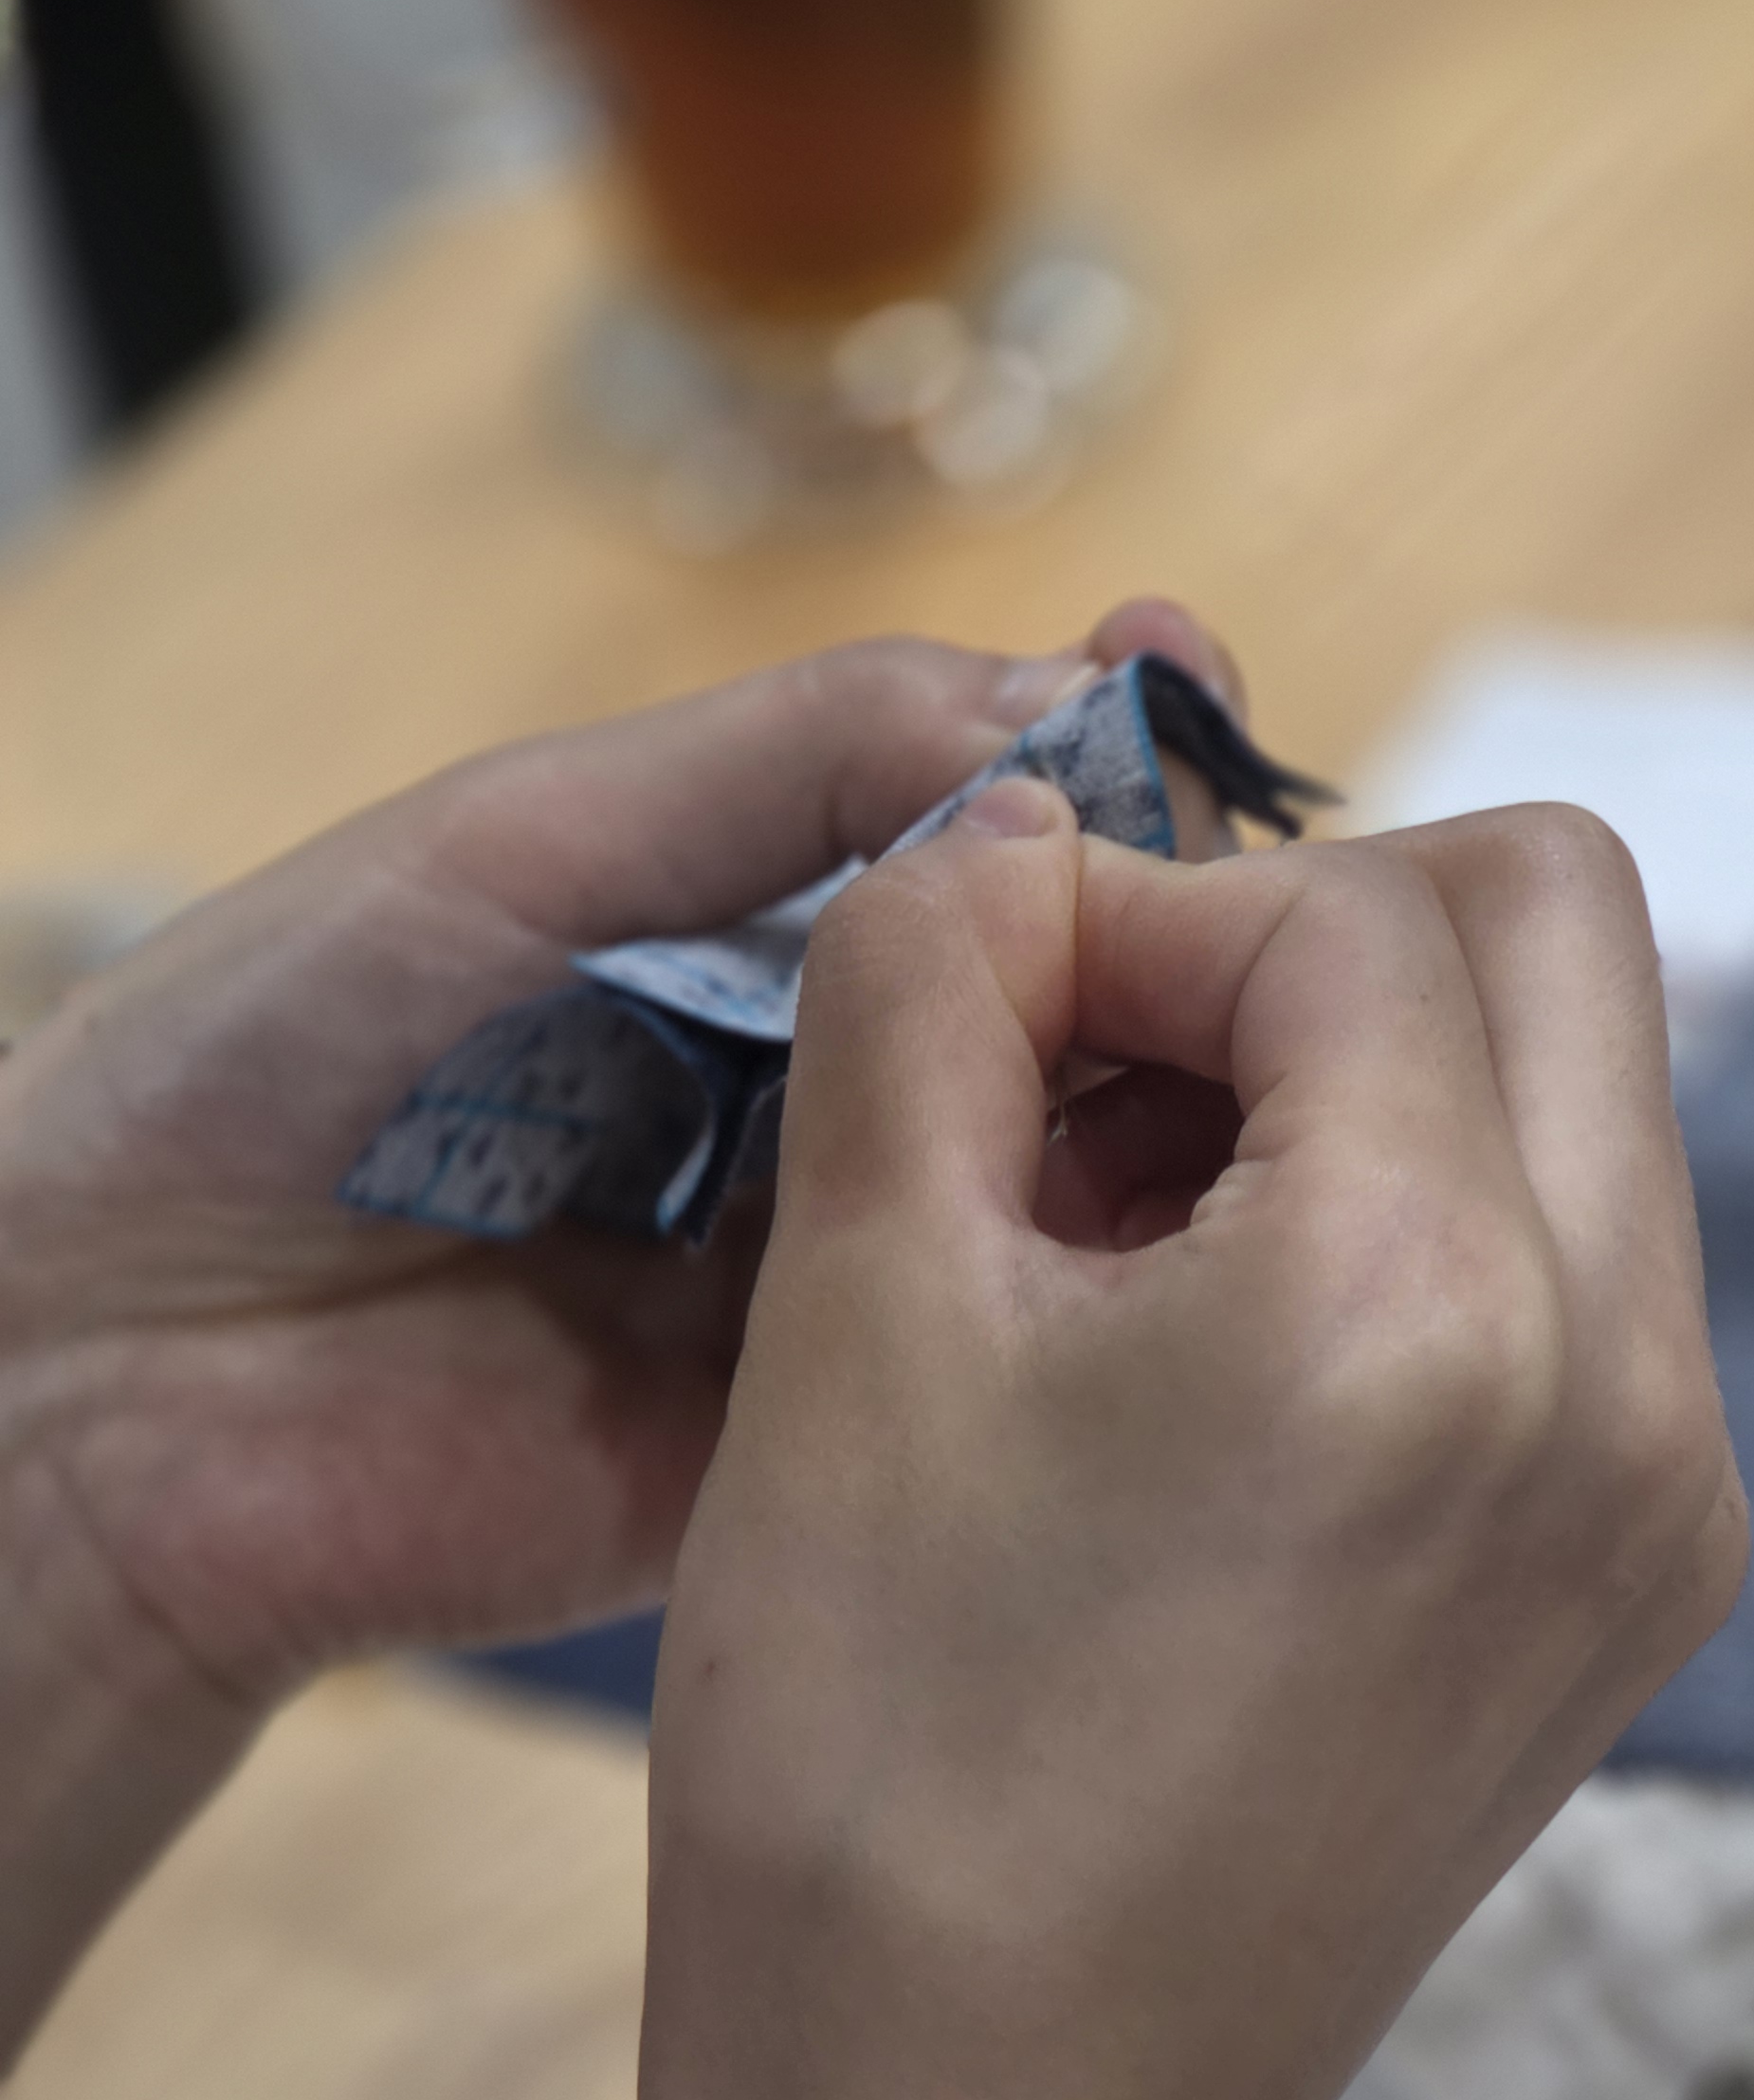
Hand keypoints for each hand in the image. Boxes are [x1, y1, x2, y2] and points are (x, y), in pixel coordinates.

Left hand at [0, 599, 1227, 2047]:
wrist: (102, 1384)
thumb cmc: (261, 1069)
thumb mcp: (525, 843)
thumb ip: (787, 768)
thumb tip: (1064, 704)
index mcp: (736, 927)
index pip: (974, 818)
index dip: (1098, 752)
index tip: (1204, 676)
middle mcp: (819, 1085)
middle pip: (1054, 983)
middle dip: (1174, 913)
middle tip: (1289, 866)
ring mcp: (843, 1255)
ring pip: (1060, 1154)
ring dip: (1169, 1086)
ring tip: (1285, 1016)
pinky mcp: (848, 1423)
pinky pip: (1002, 1336)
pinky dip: (1097, 1272)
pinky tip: (1210, 1202)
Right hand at [639, 796, 1743, 2099]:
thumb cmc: (881, 1780)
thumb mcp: (856, 1322)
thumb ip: (935, 987)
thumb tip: (1015, 827)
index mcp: (1445, 1300)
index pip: (1348, 907)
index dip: (1128, 904)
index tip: (979, 1003)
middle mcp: (1633, 1380)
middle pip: (1561, 929)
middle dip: (1322, 929)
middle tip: (1105, 1057)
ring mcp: (1673, 1494)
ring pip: (1589, 1096)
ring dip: (1379, 1074)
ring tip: (1142, 1210)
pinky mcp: (1654, 1579)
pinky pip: (1592, 1273)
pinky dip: (1433, 1227)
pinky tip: (1234, 1347)